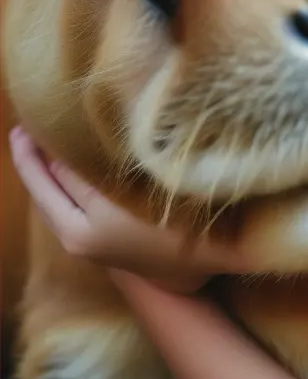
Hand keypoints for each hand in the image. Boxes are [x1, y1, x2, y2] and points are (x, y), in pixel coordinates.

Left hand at [8, 126, 212, 292]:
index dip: (33, 151)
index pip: (46, 181)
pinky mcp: (102, 245)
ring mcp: (89, 246)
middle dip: (31, 161)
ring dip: (46, 174)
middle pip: (43, 195)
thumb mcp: (130, 192)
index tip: (25, 123)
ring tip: (42, 144)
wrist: (214, 255)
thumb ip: (90, 175)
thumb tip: (58, 155)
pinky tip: (68, 169)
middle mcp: (76, 241)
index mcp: (79, 230)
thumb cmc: (179, 216)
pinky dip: (62, 188)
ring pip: (54, 204)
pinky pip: (68, 210)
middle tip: (22, 128)